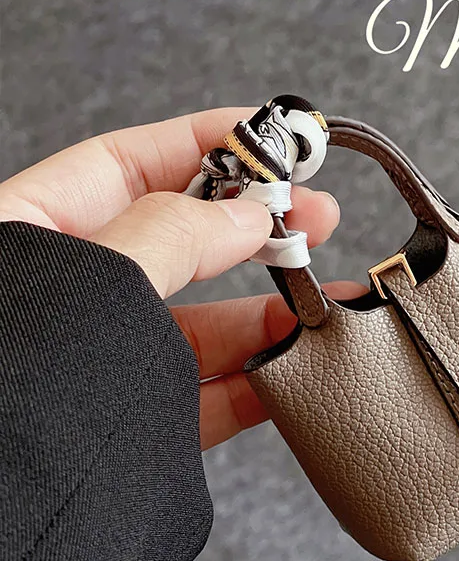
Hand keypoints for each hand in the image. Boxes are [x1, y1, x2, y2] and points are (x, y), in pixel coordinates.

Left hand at [0, 108, 363, 448]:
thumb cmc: (10, 398)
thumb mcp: (93, 282)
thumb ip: (174, 237)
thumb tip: (248, 215)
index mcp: (29, 238)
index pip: (126, 164)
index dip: (205, 141)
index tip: (272, 136)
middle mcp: (71, 296)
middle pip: (180, 239)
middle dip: (255, 225)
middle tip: (318, 216)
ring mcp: (108, 362)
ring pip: (204, 321)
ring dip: (272, 307)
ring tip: (326, 297)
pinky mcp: (138, 423)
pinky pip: (210, 391)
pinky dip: (261, 376)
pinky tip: (298, 363)